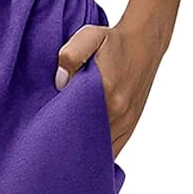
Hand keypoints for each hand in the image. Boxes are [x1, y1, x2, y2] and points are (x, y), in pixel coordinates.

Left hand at [54, 22, 157, 156]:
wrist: (146, 42)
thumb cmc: (114, 41)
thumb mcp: (90, 36)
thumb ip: (71, 54)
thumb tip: (60, 83)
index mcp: (106, 91)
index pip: (76, 123)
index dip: (60, 133)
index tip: (46, 138)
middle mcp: (118, 111)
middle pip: (88, 142)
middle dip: (70, 149)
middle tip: (51, 153)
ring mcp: (126, 121)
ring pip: (101, 151)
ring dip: (84, 155)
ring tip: (66, 157)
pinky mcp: (131, 125)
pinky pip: (114, 151)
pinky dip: (99, 156)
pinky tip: (85, 158)